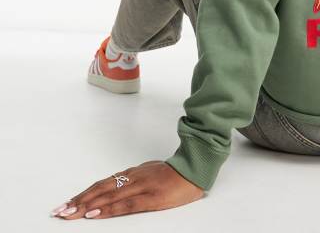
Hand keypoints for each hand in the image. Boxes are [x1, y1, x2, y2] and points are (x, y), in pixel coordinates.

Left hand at [50, 161, 204, 218]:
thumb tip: (119, 184)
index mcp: (132, 174)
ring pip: (108, 196)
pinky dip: (108, 209)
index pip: (102, 184)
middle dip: (78, 201)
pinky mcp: (151, 198)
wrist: (195, 170)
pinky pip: (125, 204)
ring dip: (86, 206)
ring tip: (69, 214)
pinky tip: (95, 214)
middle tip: (59, 211)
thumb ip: (135, 178)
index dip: (83, 194)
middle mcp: (132, 178)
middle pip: (99, 190)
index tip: (67, 203)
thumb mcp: (151, 172)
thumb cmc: (174, 174)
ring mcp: (141, 187)